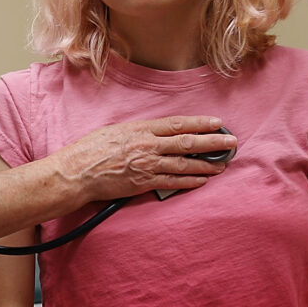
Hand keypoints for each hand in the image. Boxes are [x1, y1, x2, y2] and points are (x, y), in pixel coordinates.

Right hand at [55, 116, 234, 202]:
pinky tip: (202, 180)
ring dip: (207, 165)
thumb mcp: (114, 131)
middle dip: (213, 143)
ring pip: (184, 164)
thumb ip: (137, 132)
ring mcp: (147, 166)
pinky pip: (172, 182)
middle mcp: (147, 146)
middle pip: (188, 143)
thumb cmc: (90, 150)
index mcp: (140, 129)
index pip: (177, 124)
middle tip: (231, 143)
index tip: (217, 123)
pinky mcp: (144, 183)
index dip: (200, 123)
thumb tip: (154, 133)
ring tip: (222, 165)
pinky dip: (190, 181)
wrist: (76, 173)